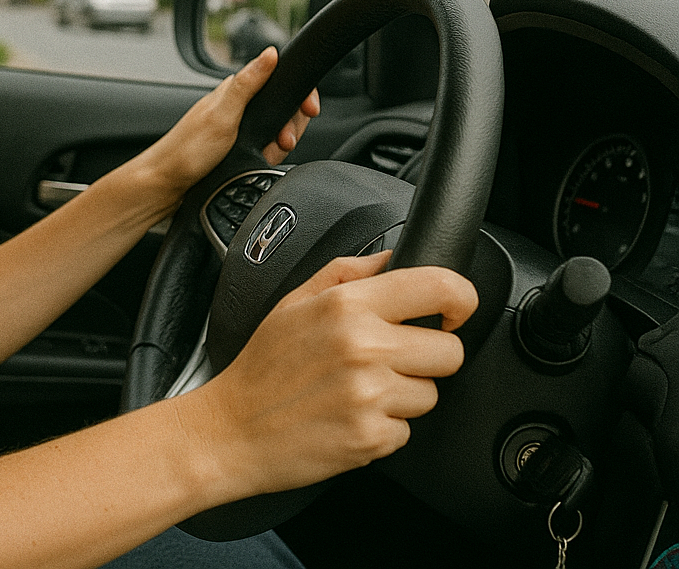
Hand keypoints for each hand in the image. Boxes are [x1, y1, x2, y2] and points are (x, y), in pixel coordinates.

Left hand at [117, 47, 318, 219]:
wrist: (168, 184)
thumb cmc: (188, 151)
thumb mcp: (222, 115)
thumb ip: (247, 84)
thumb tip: (270, 53)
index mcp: (234, 91)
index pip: (278, 81)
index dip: (299, 94)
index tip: (309, 110)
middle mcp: (237, 106)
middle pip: (283, 109)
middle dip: (289, 127)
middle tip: (282, 141)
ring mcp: (237, 127)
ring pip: (276, 131)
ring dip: (278, 145)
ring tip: (267, 153)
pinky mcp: (236, 146)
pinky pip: (264, 148)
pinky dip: (267, 156)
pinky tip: (259, 162)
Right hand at [179, 252, 477, 499]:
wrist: (232, 430)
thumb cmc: (262, 368)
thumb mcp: (293, 302)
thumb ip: (346, 272)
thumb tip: (392, 257)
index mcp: (347, 305)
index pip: (440, 287)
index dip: (460, 300)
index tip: (453, 312)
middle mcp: (363, 346)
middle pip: (450, 352)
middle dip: (425, 359)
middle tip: (384, 363)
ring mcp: (370, 394)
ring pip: (430, 394)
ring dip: (402, 397)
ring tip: (356, 392)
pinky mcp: (372, 437)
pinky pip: (407, 431)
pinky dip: (383, 428)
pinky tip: (348, 418)